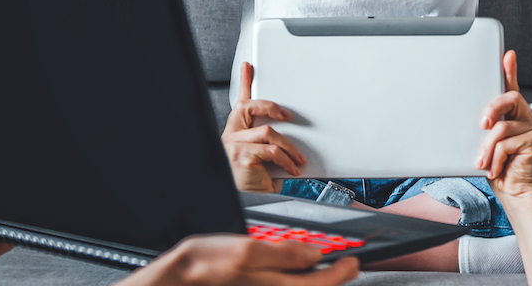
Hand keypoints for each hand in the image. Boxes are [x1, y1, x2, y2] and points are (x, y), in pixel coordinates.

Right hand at [118, 234, 358, 285]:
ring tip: (324, 264)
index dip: (344, 271)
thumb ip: (285, 254)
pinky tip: (295, 268)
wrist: (177, 278)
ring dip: (315, 279)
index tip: (354, 259)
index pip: (323, 284)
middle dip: (333, 277)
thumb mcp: (247, 250)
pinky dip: (296, 279)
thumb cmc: (206, 265)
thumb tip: (314, 254)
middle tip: (346, 262)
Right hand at [222, 63, 306, 191]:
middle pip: (252, 108)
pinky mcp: (243, 157)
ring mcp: (235, 144)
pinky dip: (286, 160)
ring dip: (289, 146)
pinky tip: (291, 168)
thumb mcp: (259, 155)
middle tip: (288, 116)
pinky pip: (271, 152)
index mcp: (236, 128)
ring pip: (268, 132)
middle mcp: (232, 133)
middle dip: (272, 108)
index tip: (248, 66)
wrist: (235, 198)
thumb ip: (269, 143)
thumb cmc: (247, 175)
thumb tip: (290, 136)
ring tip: (298, 159)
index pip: (240, 100)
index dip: (244, 81)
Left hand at [476, 51, 531, 200]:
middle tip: (481, 124)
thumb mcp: (488, 145)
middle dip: (492, 108)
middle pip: (509, 98)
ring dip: (487, 147)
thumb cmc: (501, 172)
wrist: (516, 197)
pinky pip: (507, 142)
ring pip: (503, 126)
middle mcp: (527, 118)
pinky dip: (495, 157)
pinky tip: (494, 169)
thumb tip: (477, 120)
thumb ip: (487, 129)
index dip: (510, 70)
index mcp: (514, 117)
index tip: (507, 55)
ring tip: (482, 162)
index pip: (511, 88)